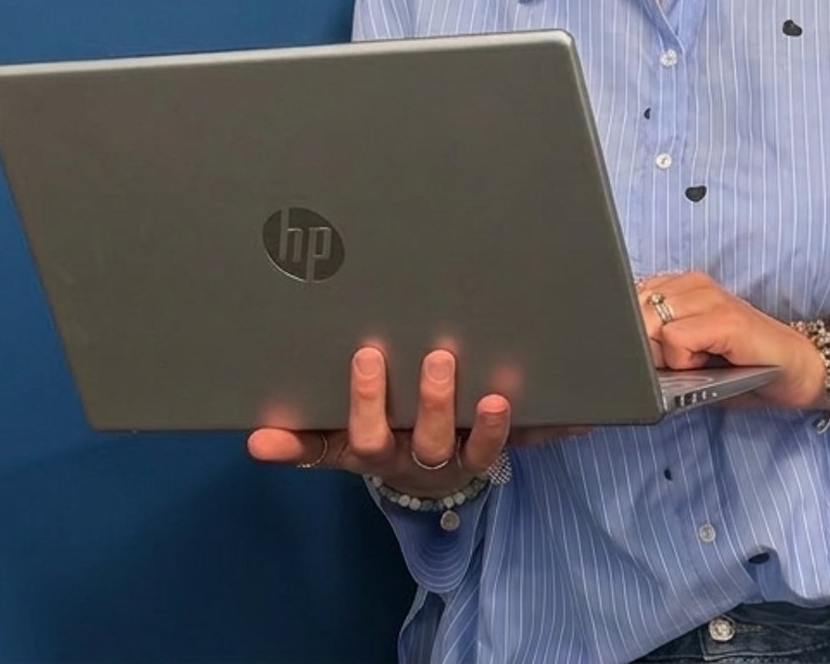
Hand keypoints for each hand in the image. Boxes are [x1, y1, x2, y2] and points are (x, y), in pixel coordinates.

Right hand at [247, 347, 583, 498]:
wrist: (433, 472)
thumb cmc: (381, 435)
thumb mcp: (337, 440)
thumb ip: (302, 437)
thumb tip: (253, 441)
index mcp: (377, 450)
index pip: (362, 436)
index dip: (363, 404)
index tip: (366, 357)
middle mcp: (421, 458)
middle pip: (423, 440)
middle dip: (428, 402)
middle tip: (435, 356)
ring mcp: (464, 457)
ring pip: (475, 450)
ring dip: (485, 426)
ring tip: (492, 392)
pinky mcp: (503, 449)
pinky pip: (530, 444)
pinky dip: (553, 431)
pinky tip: (576, 414)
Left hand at [636, 272, 829, 411]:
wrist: (798, 370)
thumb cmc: (742, 367)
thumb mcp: (689, 354)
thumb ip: (657, 344)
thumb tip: (620, 350)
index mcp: (681, 286)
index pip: (627, 298)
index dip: (630, 332)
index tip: (650, 354)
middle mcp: (694, 284)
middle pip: (633, 311)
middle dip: (645, 348)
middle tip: (682, 364)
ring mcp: (711, 298)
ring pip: (650, 323)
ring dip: (667, 356)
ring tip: (699, 363)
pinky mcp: (727, 318)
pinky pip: (675, 338)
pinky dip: (683, 360)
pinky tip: (708, 364)